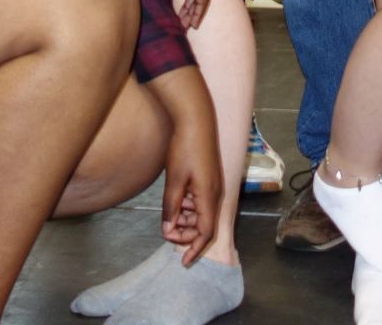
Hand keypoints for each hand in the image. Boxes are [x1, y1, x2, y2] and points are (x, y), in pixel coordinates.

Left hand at [159, 104, 222, 262]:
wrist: (195, 119)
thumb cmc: (184, 148)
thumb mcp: (174, 180)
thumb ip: (171, 207)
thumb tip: (168, 229)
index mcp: (209, 197)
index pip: (206, 233)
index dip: (195, 249)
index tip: (183, 261)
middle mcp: (215, 194)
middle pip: (203, 226)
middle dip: (186, 234)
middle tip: (166, 233)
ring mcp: (212, 186)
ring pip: (200, 214)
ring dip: (185, 220)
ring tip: (168, 216)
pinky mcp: (208, 179)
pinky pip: (199, 202)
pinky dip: (187, 207)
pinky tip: (174, 202)